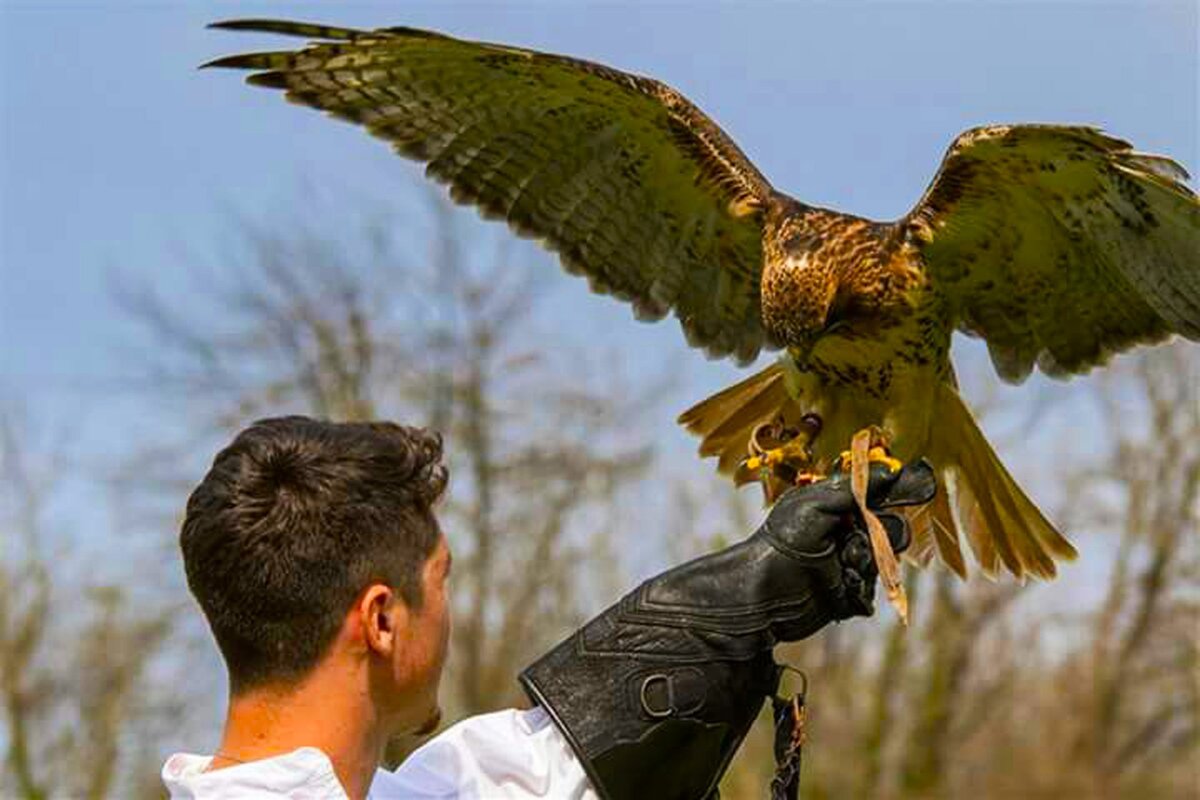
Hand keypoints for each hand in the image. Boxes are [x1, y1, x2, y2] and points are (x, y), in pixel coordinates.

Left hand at [759, 459, 936, 621]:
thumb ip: (854, 489)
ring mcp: (851, 562)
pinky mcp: (853, 591)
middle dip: (880, 530)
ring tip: (843, 559)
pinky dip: (860, 581)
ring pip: (886, 557)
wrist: (766, 590)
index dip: (897, 490)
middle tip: (855, 533)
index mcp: (836, 506)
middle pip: (891, 526)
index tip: (922, 485)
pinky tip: (841, 579)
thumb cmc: (784, 538)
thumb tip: (890, 470)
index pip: (877, 495)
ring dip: (867, 556)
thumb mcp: (816, 503)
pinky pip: (876, 586)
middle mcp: (847, 532)